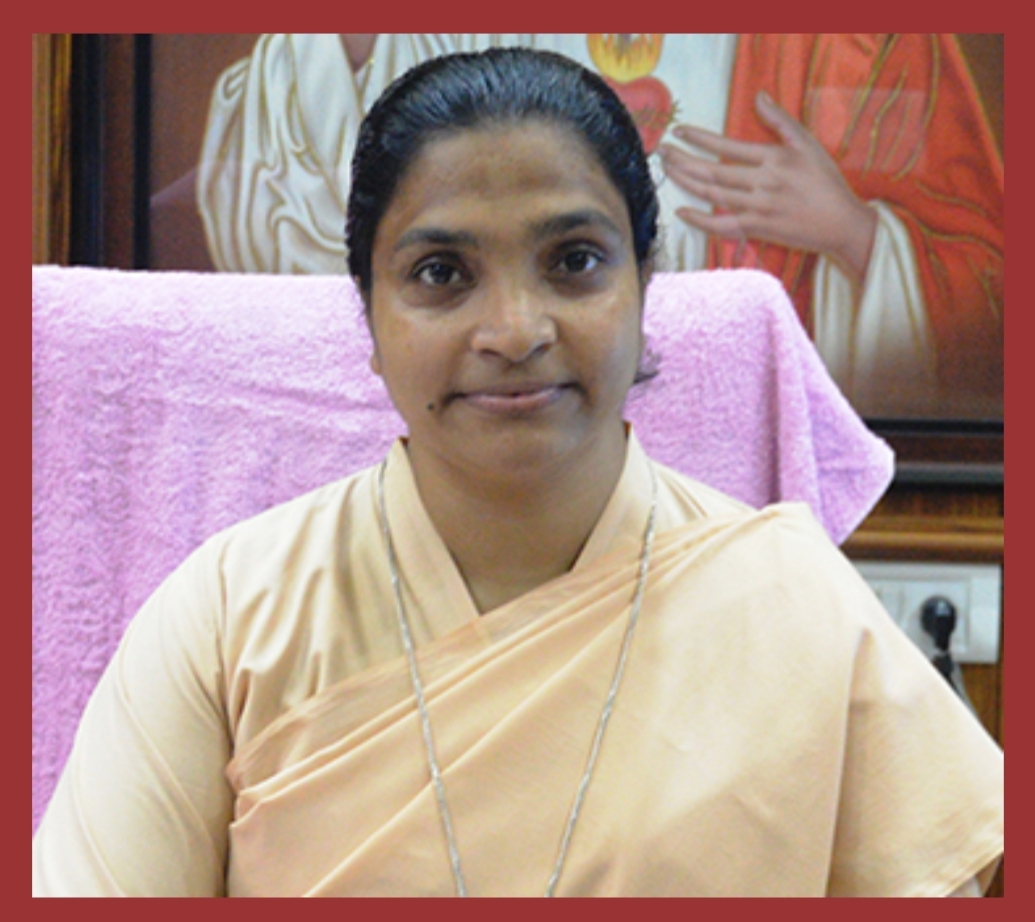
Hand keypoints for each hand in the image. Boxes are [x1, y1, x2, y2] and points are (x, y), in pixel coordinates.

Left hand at [659, 91, 877, 283]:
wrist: (841, 223)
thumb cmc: (825, 181)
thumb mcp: (808, 144)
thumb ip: (780, 120)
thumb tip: (759, 96)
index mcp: (773, 158)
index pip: (726, 146)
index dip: (699, 138)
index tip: (679, 132)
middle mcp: (762, 182)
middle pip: (712, 171)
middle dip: (683, 160)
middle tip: (662, 152)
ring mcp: (757, 208)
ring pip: (712, 195)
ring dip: (686, 182)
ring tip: (668, 171)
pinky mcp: (756, 229)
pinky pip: (721, 225)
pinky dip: (699, 220)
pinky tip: (682, 212)